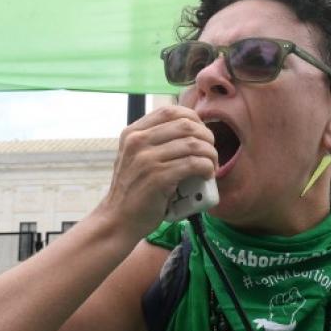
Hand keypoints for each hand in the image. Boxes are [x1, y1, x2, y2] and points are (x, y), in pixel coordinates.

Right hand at [97, 104, 216, 237]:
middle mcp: (137, 142)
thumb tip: (190, 129)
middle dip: (206, 137)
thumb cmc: (133, 189)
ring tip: (212, 165)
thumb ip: (154, 141)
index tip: (201, 133)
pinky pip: (193, 164)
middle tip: (211, 151)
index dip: (193, 118)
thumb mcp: (135, 157)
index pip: (170, 111)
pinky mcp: (157, 178)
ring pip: (193, 145)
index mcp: (132, 133)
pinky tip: (208, 174)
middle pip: (186, 125)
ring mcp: (146, 159)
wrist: (118, 219)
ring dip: (210, 154)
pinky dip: (207, 167)